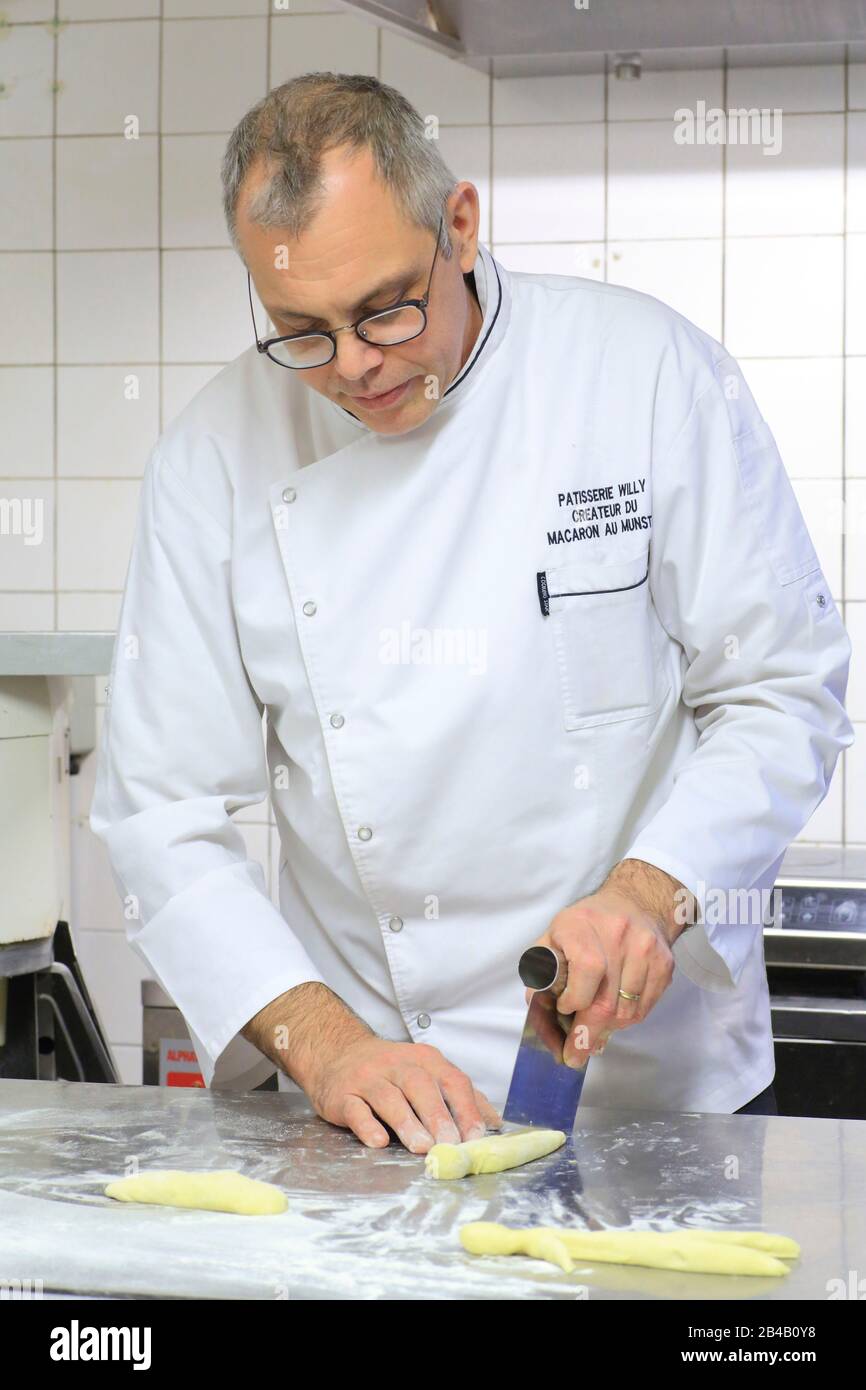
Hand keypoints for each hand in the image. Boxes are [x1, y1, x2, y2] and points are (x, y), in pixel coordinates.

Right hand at [306, 1036, 502, 1153]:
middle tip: (449, 1143)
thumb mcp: (428, 1073)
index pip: (451, 1079)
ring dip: (406, 1122)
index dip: (466, 1108)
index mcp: (425, 1060)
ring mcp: (368, 1078)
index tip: (475, 1136)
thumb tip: (494, 1123)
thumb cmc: (391, 1071)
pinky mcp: (343, 1095)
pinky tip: (378, 1141)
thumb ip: (459, 1097)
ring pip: (389, 1097)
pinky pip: (355, 1109)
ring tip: (421, 1147)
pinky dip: (367, 1125)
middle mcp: (396, 1064)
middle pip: (420, 1086)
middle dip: (437, 1115)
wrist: (338, 1054)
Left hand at [526, 860, 687, 1067]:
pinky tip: (614, 1019)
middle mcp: (620, 935)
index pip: (587, 970)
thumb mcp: (554, 936)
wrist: (636, 903)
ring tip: (593, 1035)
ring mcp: (647, 950)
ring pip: (627, 1011)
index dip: (575, 999)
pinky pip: (645, 1008)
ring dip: (607, 1030)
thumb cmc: (586, 924)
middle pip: (607, 1000)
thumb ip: (541, 969)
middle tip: (574, 1055)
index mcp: (584, 924)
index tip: (564, 1010)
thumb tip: (537, 1007)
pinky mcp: (664, 965)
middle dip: (587, 1034)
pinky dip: (626, 1021)